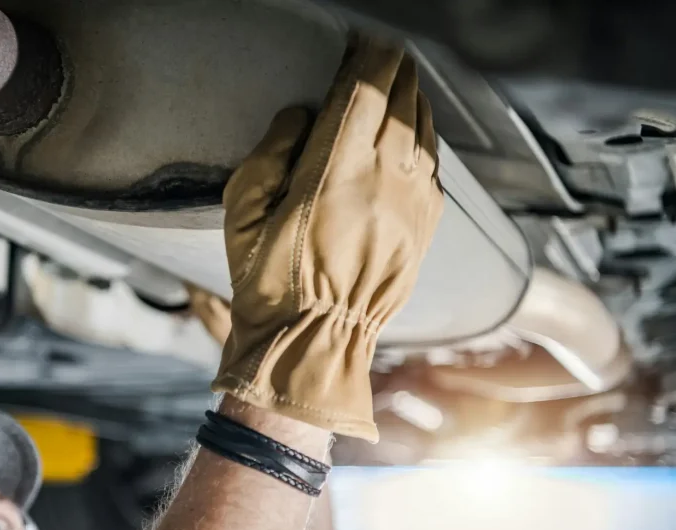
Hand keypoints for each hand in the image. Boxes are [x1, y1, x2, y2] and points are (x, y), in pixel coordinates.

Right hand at [213, 33, 443, 441]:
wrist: (315, 341)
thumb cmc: (269, 282)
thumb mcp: (241, 215)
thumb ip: (270, 154)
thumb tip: (302, 115)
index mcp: (333, 173)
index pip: (362, 93)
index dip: (367, 59)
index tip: (364, 41)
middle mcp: (383, 181)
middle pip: (402, 103)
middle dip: (395, 70)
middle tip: (385, 53)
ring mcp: (412, 206)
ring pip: (425, 131)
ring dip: (415, 99)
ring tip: (402, 82)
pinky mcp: (425, 229)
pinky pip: (435, 168)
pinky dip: (427, 139)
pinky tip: (416, 132)